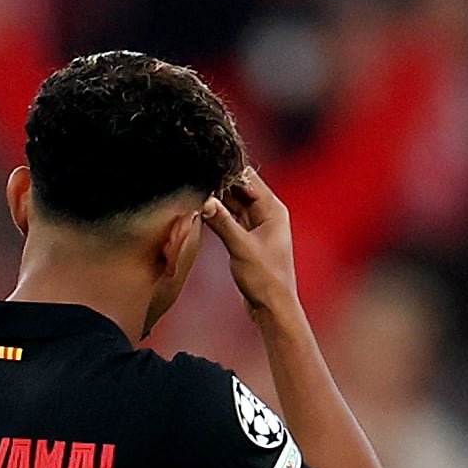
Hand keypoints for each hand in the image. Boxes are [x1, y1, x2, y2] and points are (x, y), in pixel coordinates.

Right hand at [201, 164, 304, 318]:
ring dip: (216, 198)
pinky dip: (216, 214)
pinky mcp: (246, 238)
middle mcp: (266, 214)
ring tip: (194, 189)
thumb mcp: (241, 247)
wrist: (272, 307)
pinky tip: (200, 208)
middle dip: (219, 183)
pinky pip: (229, 219)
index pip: (249, 179)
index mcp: (273, 210)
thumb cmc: (266, 278)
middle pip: (239, 189)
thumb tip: (204, 200)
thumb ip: (222, 222)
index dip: (229, 169)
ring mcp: (256, 226)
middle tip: (195, 174)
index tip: (208, 160)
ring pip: (232, 204)